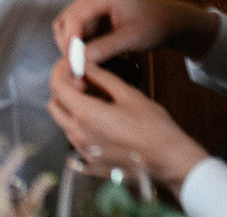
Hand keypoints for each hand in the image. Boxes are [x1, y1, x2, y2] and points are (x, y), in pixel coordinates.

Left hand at [48, 56, 208, 186]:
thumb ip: (100, 77)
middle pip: (55, 106)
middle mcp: (79, 135)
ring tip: (94, 101)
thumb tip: (83, 62)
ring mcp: (85, 153)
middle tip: (81, 81)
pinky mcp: (93, 165)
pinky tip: (97, 124)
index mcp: (85, 114)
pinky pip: (76, 145)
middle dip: (63, 89)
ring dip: (71, 109)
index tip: (70, 64)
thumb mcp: (127, 94)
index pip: (57, 86)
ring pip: (64, 125)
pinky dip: (80, 130)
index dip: (60, 71)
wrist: (171, 161)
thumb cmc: (154, 128)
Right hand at [54, 0, 217, 62]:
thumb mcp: (133, 37)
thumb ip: (107, 47)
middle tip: (77, 69)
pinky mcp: (94, 17)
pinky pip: (79, 33)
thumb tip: (84, 59)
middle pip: (65, 22)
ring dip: (73, 48)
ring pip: (69, 29)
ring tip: (84, 67)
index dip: (70, 41)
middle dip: (68, 46)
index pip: (73, 17)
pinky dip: (81, 47)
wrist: (171, 19)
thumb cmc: (156, 23)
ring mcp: (91, 6)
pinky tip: (91, 60)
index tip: (72, 63)